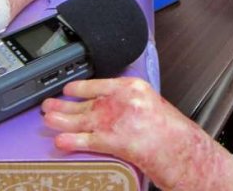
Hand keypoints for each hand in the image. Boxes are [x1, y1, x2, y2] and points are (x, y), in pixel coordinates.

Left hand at [41, 77, 232, 190]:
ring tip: (48, 120)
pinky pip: (88, 139)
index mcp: (133, 87)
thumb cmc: (172, 132)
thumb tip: (110, 106)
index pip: (100, 83)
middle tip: (49, 105)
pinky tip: (60, 141)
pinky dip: (72, 140)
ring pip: (82, 118)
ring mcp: (118, 119)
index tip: (68, 89)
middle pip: (87, 101)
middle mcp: (123, 100)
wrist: (184, 149)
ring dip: (62, 120)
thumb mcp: (151, 104)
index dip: (80, 87)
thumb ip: (130, 102)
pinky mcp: (115, 140)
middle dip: (65, 105)